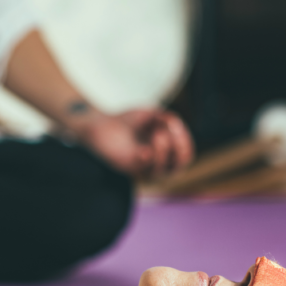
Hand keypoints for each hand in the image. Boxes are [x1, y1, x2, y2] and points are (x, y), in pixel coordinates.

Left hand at [78, 109, 193, 177]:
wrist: (100, 125)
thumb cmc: (127, 122)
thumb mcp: (151, 115)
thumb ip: (165, 118)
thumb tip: (175, 123)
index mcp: (165, 152)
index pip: (185, 154)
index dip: (185, 140)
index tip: (174, 122)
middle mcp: (156, 163)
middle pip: (180, 165)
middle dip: (180, 147)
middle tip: (171, 129)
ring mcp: (142, 167)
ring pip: (162, 170)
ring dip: (164, 151)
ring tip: (157, 133)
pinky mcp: (127, 167)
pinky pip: (143, 168)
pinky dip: (148, 159)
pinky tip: (145, 149)